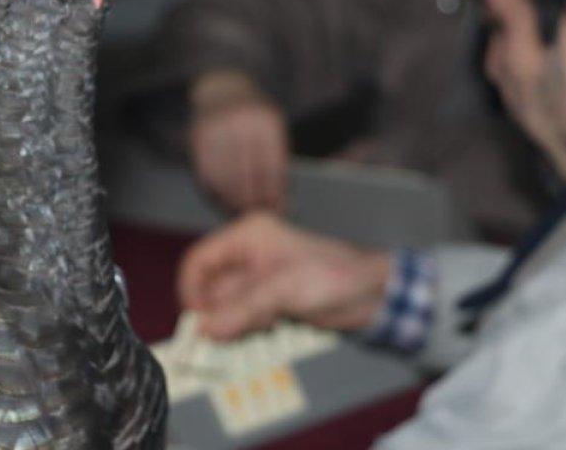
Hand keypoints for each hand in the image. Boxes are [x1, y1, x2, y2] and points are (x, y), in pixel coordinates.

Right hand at [177, 212, 391, 340]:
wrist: (372, 294)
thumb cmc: (333, 277)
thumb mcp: (284, 290)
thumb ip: (243, 308)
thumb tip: (204, 329)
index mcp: (246, 236)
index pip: (199, 262)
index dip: (193, 292)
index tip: (199, 322)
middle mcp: (246, 254)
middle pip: (210, 289)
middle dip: (222, 313)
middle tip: (248, 321)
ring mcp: (256, 279)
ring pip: (225, 308)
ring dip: (239, 322)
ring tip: (270, 320)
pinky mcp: (267, 300)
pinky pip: (243, 318)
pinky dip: (251, 327)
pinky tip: (276, 324)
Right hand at [188, 70, 289, 211]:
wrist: (222, 89)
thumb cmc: (254, 119)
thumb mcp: (272, 130)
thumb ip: (278, 164)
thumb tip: (285, 206)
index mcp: (268, 122)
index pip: (273, 168)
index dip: (273, 195)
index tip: (274, 212)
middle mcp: (242, 123)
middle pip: (249, 175)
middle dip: (253, 201)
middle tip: (255, 218)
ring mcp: (218, 129)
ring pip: (226, 178)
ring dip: (232, 202)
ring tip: (238, 215)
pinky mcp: (198, 136)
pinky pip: (206, 174)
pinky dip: (214, 193)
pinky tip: (221, 203)